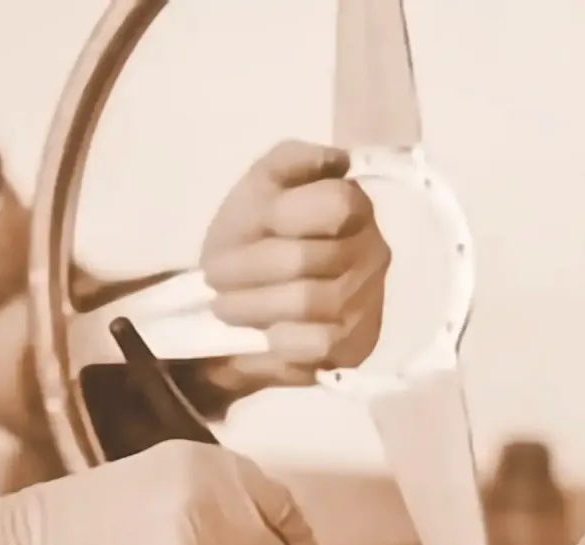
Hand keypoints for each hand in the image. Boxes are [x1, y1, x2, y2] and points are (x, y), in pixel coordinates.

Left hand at [201, 139, 389, 386]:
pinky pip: (319, 345)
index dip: (287, 218)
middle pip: (308, 259)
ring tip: (224, 305)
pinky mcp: (355, 346)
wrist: (244, 295)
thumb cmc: (252, 233)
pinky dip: (281, 341)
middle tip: (214, 275)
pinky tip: (261, 335)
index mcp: (352, 205)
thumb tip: (338, 161)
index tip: (250, 226)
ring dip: (253, 305)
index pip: (336, 205)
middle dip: (248, 267)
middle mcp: (371, 252)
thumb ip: (292, 159)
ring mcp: (367, 301)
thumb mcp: (262, 184)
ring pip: (309, 302)